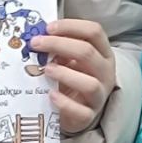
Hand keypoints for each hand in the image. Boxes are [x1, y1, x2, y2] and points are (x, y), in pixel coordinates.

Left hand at [29, 19, 114, 134]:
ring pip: (90, 83)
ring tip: (46, 70)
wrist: (76, 112)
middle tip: (36, 44)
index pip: (94, 32)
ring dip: (65, 74)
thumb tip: (38, 37)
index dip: (71, 26)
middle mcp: (105, 72)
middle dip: (59, 44)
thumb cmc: (72, 79)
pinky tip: (51, 95)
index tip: (48, 28)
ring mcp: (99, 95)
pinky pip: (80, 111)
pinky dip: (65, 103)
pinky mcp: (88, 116)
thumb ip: (60, 49)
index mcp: (103, 53)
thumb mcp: (70, 60)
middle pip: (87, 53)